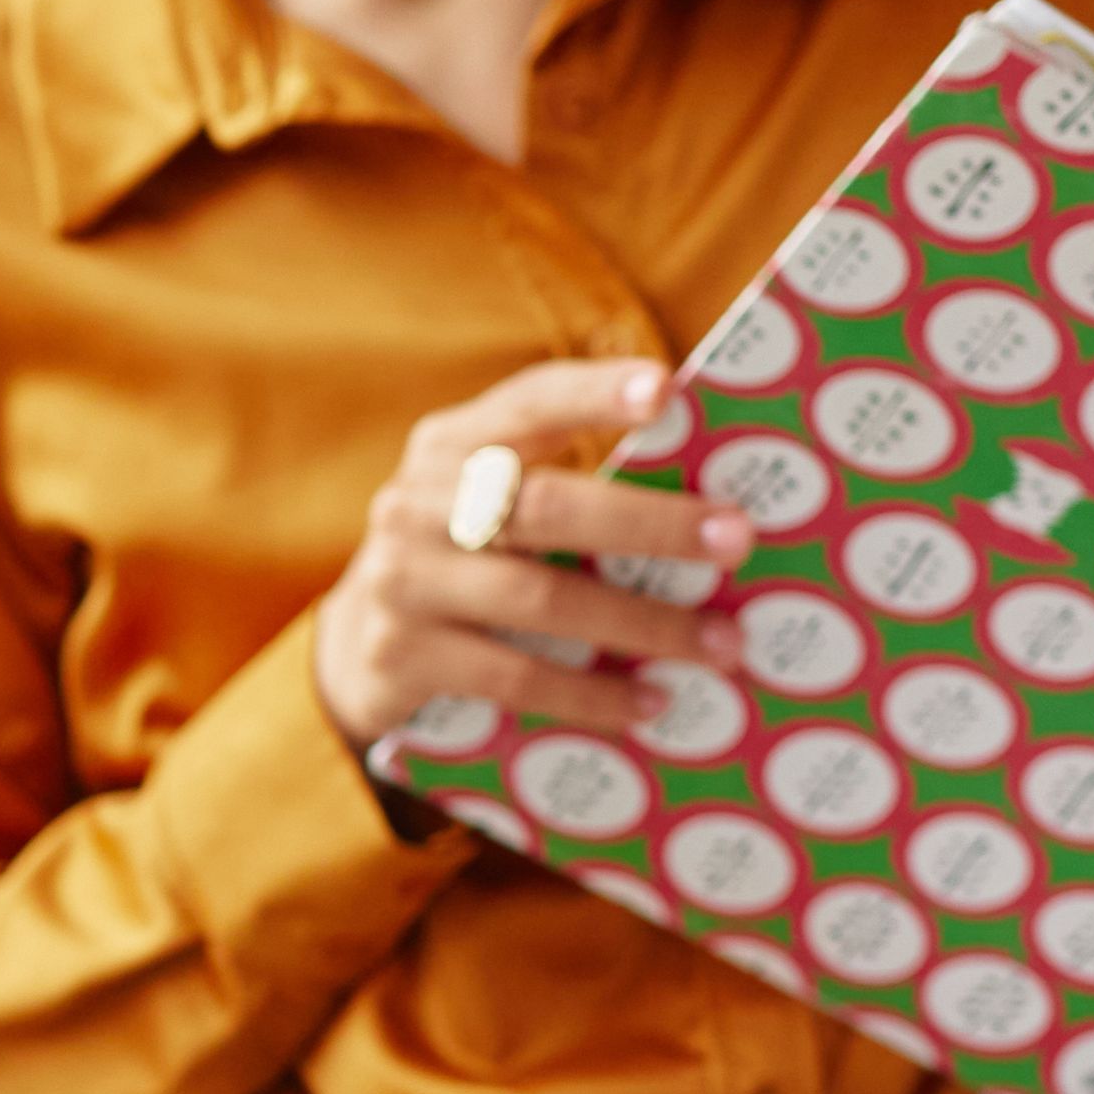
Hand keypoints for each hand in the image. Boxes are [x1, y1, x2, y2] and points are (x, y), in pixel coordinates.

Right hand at [303, 355, 735, 750]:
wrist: (355, 647)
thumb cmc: (466, 561)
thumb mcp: (490, 507)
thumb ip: (565, 490)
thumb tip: (711, 513)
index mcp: (450, 446)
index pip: (527, 402)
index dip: (595, 395)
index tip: (666, 391)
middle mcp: (416, 504)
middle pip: (543, 505)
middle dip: (649, 523)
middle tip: (737, 541)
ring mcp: (403, 582)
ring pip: (539, 598)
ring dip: (642, 623)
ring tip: (721, 644)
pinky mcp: (401, 658)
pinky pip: (514, 677)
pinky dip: (590, 694)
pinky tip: (648, 702)